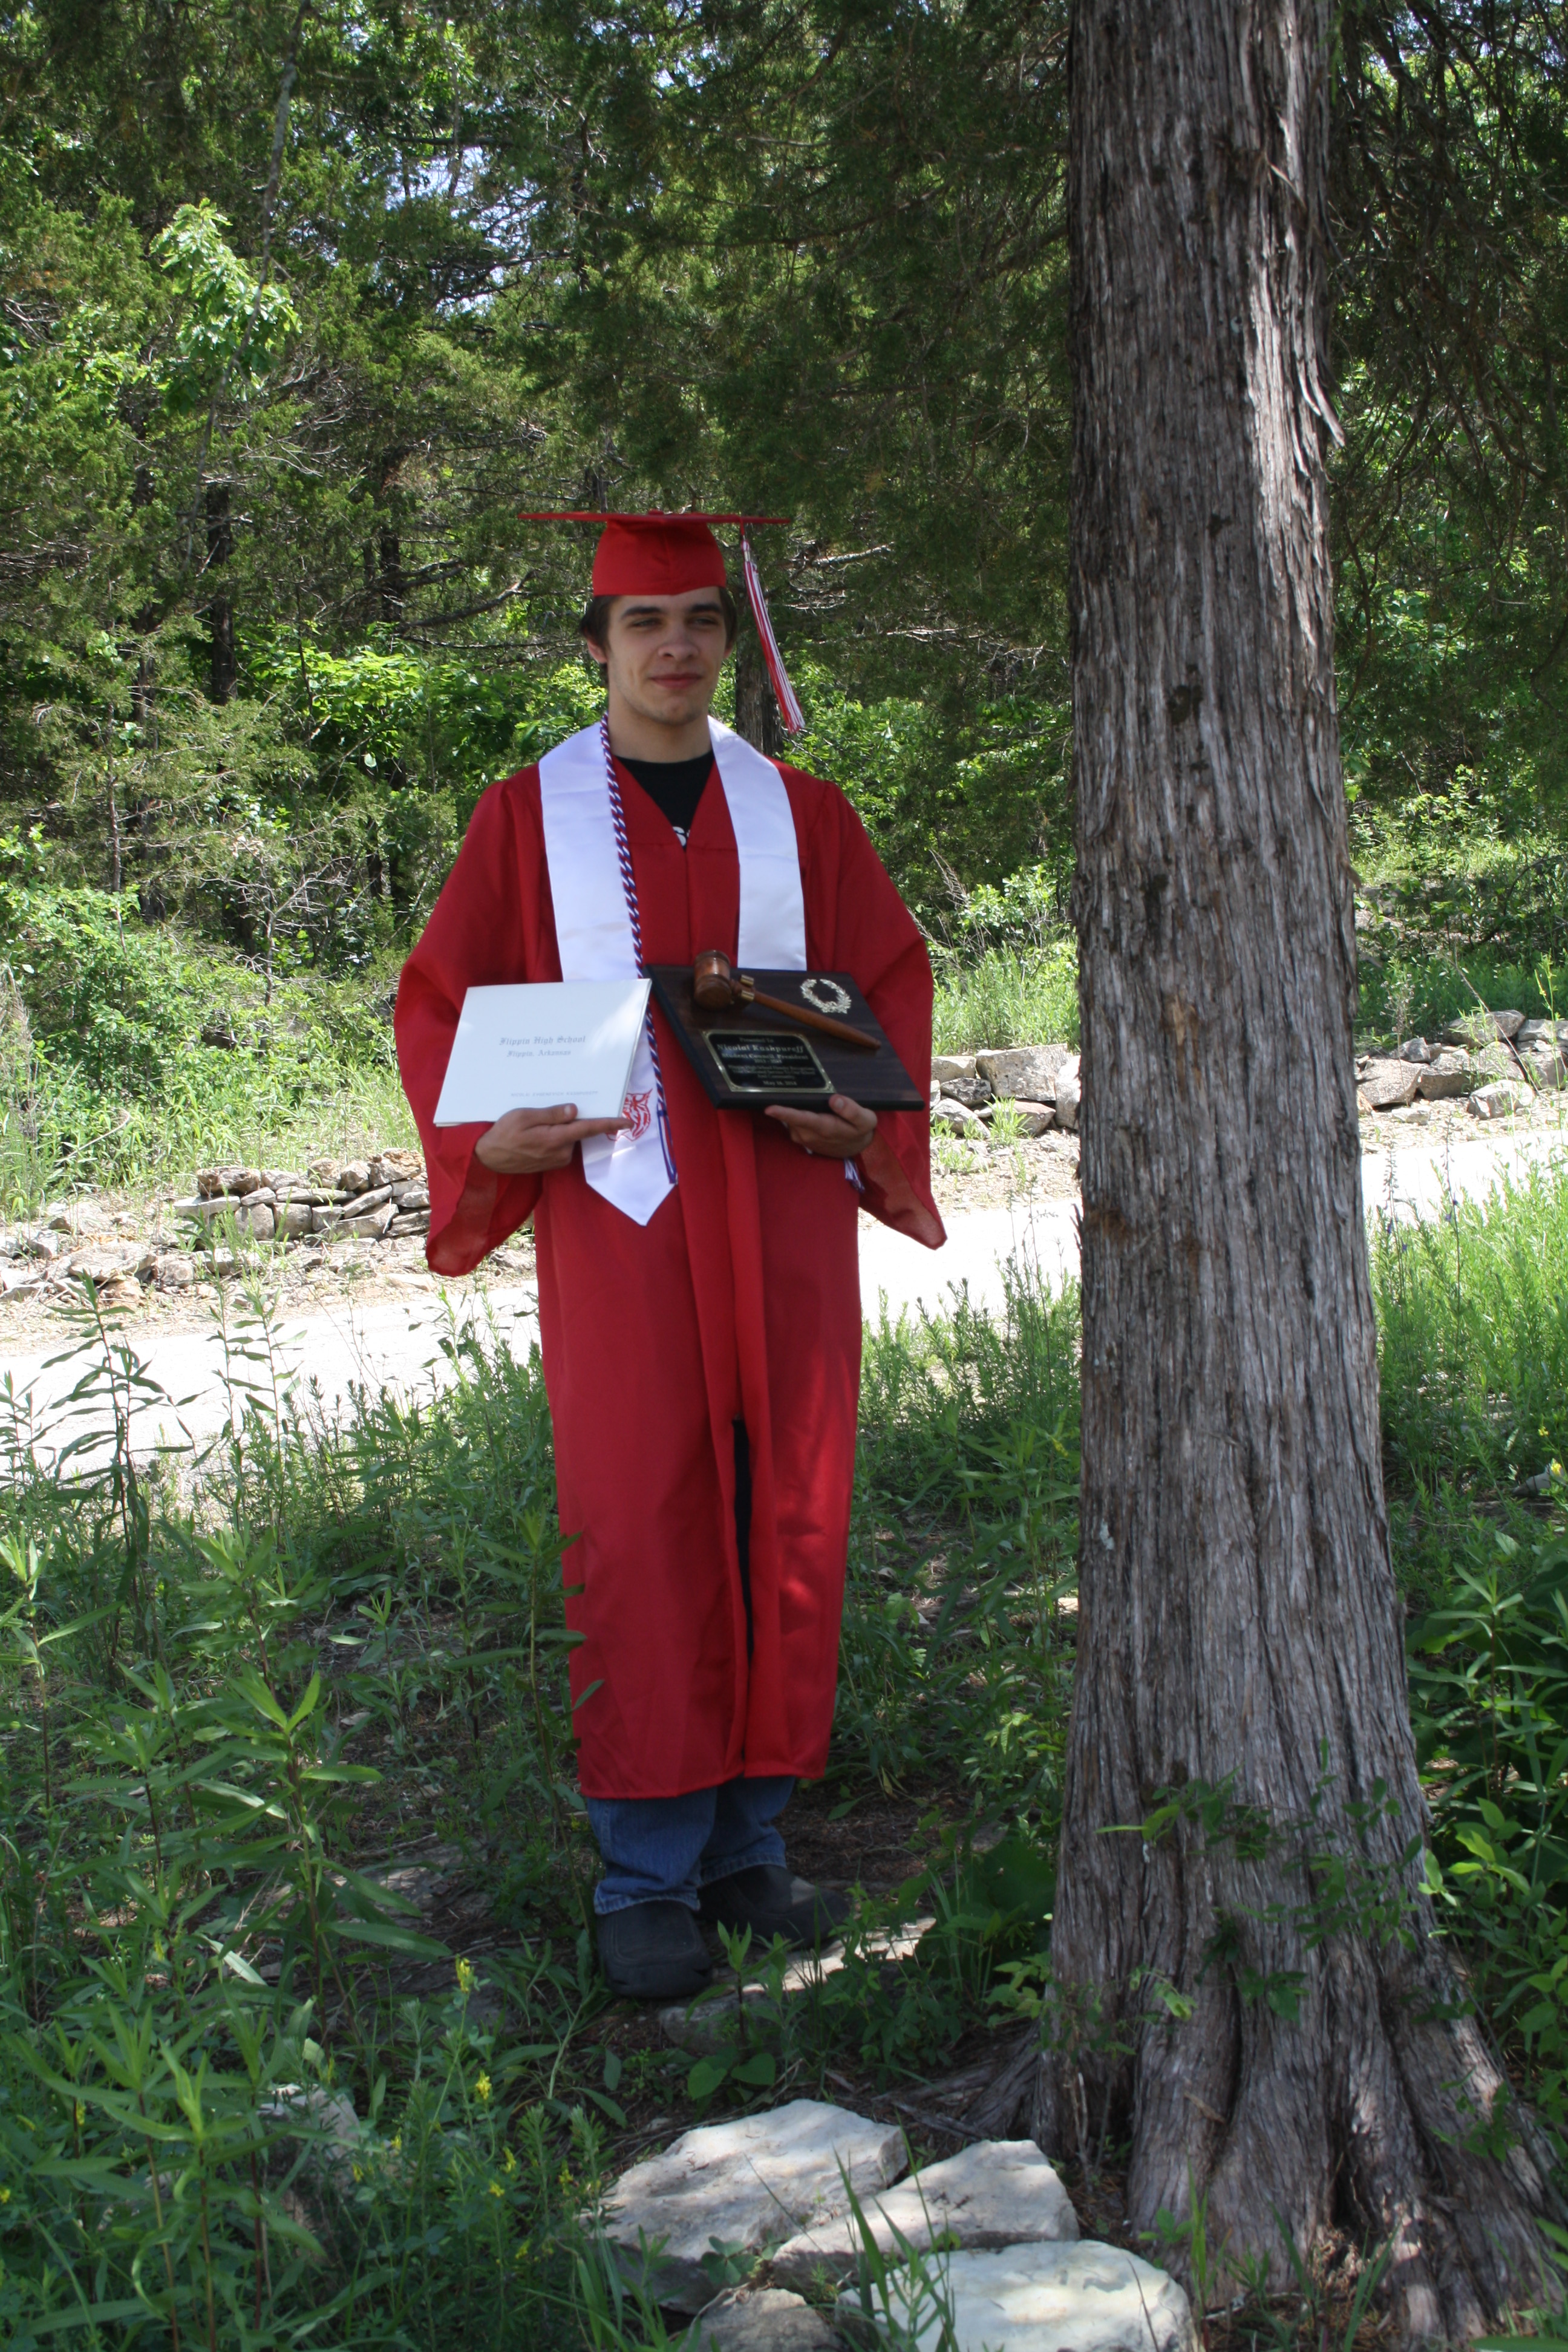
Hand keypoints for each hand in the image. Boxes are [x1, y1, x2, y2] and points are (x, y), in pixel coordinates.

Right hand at [474, 1104, 628, 1174]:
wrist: (489, 1158)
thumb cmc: (503, 1134)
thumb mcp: (524, 1116)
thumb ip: (551, 1114)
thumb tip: (575, 1111)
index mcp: (556, 1139)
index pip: (589, 1129)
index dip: (609, 1124)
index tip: (628, 1121)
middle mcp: (561, 1152)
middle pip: (579, 1130)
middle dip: (573, 1119)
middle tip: (552, 1110)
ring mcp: (557, 1159)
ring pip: (569, 1137)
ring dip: (561, 1128)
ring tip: (537, 1122)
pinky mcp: (552, 1163)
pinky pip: (561, 1145)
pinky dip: (556, 1136)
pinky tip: (537, 1132)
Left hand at [765, 1095, 877, 1158]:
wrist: (857, 1149)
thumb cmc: (860, 1131)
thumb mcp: (866, 1120)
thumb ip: (852, 1111)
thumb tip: (834, 1099)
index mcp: (824, 1128)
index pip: (801, 1119)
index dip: (784, 1113)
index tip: (768, 1108)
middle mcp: (809, 1134)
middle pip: (790, 1116)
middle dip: (785, 1102)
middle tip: (784, 1084)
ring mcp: (802, 1137)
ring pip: (790, 1119)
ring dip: (791, 1107)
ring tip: (799, 1093)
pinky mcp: (800, 1138)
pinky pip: (792, 1123)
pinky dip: (793, 1114)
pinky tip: (802, 1106)